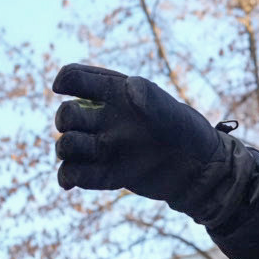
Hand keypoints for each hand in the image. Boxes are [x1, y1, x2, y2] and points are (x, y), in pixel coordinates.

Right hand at [52, 64, 226, 212]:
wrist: (198, 170)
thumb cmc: (187, 133)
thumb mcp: (174, 112)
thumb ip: (153, 98)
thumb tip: (130, 87)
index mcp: (116, 94)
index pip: (78, 77)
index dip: (65, 79)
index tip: (61, 86)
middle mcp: (105, 119)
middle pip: (66, 115)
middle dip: (65, 118)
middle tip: (83, 125)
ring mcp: (102, 147)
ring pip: (66, 145)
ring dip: (67, 147)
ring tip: (91, 149)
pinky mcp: (104, 174)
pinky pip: (73, 174)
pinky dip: (67, 177)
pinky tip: (71, 180)